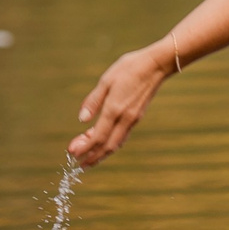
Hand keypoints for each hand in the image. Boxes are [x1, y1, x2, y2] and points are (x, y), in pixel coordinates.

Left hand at [68, 44, 172, 167]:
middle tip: (79, 164)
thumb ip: (93, 101)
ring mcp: (133, 119)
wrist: (155, 65)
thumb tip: (81, 119)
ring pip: (116, 143)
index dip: (85, 147)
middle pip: (108, 146)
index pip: (98, 136)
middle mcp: (125, 118)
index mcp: (115, 109)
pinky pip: (122, 136)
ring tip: (89, 159)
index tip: (73, 154)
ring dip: (102, 154)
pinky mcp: (136, 117)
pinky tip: (103, 144)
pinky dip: (111, 144)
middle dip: (93, 157)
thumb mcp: (106, 80)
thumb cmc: (129, 68)